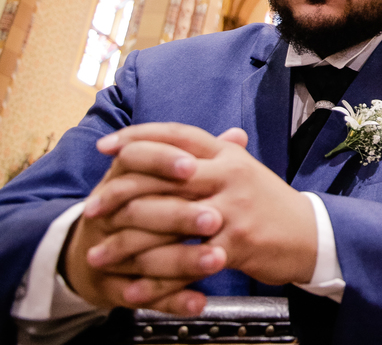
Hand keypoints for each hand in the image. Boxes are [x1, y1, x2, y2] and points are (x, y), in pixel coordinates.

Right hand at [63, 140, 226, 312]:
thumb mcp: (161, 178)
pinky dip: (172, 299)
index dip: (164, 162)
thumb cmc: (137, 207)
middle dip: (180, 215)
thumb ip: (199, 158)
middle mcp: (109, 214)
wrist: (90, 255)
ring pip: (144, 255)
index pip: (135, 160)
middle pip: (141, 210)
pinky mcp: (112, 287)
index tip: (193, 166)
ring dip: (183, 259)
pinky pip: (141, 295)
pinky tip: (199, 302)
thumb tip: (237, 135)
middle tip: (215, 219)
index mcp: (121, 179)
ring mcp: (106, 251)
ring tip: (218, 260)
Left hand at [87, 124, 318, 286]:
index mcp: (228, 154)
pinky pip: (185, 262)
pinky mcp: (235, 243)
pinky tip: (132, 288)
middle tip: (90, 209)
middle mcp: (229, 174)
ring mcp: (232, 208)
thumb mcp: (244, 170)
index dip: (139, 137)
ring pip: (166, 220)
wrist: (311, 235)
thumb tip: (177, 140)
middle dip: (120, 192)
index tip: (106, 147)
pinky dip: (155, 280)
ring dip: (127, 242)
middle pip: (163, 174)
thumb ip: (212, 154)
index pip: (177, 134)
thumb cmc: (271, 204)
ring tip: (98, 255)